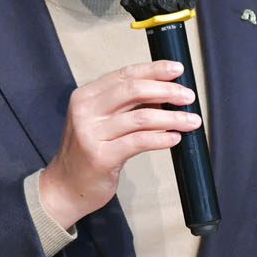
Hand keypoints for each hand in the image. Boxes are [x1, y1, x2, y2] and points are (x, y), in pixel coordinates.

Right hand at [38, 60, 200, 228]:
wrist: (65, 187)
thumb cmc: (87, 154)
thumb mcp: (100, 122)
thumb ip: (126, 106)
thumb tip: (164, 94)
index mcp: (85, 96)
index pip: (124, 74)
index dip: (153, 69)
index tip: (177, 69)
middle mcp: (85, 111)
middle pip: (133, 90)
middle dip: (166, 90)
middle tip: (188, 96)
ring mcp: (91, 134)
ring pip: (141, 117)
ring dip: (172, 118)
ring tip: (191, 120)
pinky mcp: (101, 156)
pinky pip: (139, 142)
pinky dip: (161, 138)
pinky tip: (175, 138)